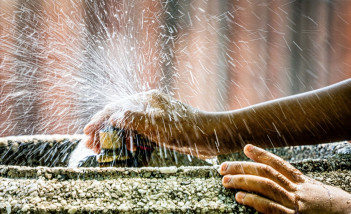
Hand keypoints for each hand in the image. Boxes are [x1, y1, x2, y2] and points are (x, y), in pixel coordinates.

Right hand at [83, 90, 217, 157]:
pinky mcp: (159, 129)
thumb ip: (134, 119)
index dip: (99, 120)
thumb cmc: (186, 129)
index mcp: (146, 100)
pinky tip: (126, 150)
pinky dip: (128, 141)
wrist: (209, 136)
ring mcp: (153, 117)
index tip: (86, 133)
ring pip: (127, 126)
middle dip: (103, 130)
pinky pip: (138, 133)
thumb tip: (112, 116)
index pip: (115, 107)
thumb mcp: (158, 124)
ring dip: (114, 137)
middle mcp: (147, 106)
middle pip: (118, 116)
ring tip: (101, 149)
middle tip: (91, 145)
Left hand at [219, 144, 350, 213]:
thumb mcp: (318, 191)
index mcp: (303, 182)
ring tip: (225, 180)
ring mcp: (296, 203)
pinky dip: (255, 202)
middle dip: (242, 168)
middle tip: (223, 166)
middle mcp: (298, 189)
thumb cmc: (336, 207)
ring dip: (243, 182)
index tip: (245, 147)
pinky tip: (240, 198)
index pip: (278, 164)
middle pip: (266, 173)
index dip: (261, 154)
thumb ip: (299, 186)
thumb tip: (283, 181)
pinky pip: (273, 208)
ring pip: (266, 187)